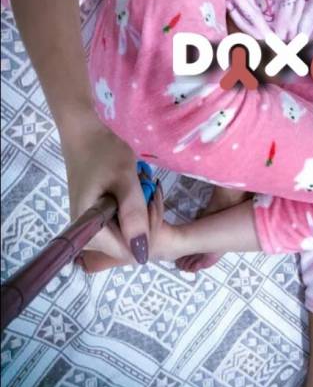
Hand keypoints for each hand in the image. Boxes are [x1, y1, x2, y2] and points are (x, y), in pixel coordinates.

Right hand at [62, 115, 149, 264]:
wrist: (85, 135)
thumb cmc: (104, 153)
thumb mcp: (124, 179)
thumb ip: (133, 214)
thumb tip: (142, 252)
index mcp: (91, 231)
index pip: (128, 252)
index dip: (148, 234)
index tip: (153, 203)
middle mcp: (88, 236)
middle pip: (130, 245)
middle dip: (148, 221)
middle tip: (152, 190)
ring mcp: (92, 228)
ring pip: (129, 234)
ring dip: (144, 214)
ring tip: (146, 186)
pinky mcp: (97, 218)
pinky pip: (123, 223)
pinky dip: (136, 209)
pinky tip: (139, 190)